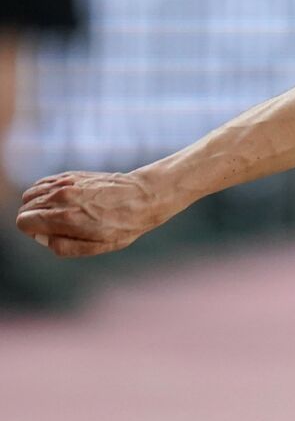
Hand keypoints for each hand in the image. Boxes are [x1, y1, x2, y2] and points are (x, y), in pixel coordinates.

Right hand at [14, 171, 169, 256]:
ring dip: (38, 204)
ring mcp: (68, 183)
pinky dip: (45, 191)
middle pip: (25, 208)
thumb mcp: (98, 246)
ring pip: (31, 193)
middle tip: (59, 225)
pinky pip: (44, 182)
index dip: (33, 232)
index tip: (50, 234)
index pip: (23, 222)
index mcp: (67, 217)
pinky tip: (60, 200)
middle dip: (35, 219)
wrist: (145, 196)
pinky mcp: (73, 175)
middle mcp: (63, 197)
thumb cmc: (124, 225)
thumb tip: (43, 238)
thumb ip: (65, 246)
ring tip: (59, 212)